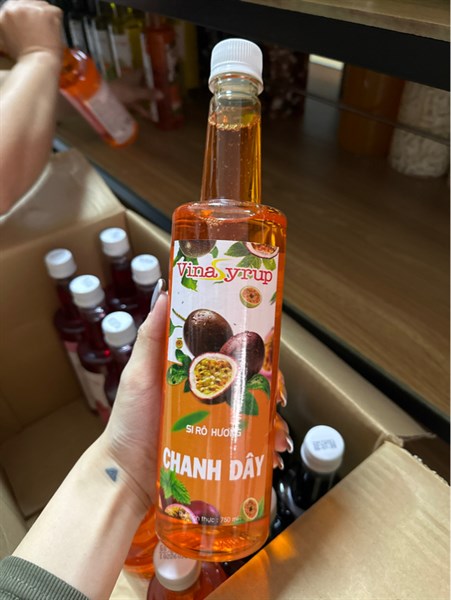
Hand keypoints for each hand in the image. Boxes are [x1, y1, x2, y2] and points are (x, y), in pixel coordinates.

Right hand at [0, 0, 62, 61]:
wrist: (37, 64)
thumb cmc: (26, 59)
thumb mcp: (9, 40)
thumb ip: (12, 26)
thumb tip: (18, 23)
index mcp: (5, 15)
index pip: (17, 5)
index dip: (27, 14)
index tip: (33, 21)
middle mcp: (16, 8)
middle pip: (30, 3)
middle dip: (37, 15)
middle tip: (42, 29)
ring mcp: (31, 8)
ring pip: (43, 5)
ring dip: (47, 18)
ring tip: (47, 34)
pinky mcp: (46, 12)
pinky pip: (56, 12)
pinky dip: (57, 22)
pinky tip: (53, 34)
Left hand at [104, 289, 292, 503]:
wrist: (126, 473)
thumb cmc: (129, 422)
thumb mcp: (137, 374)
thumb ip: (151, 337)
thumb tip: (165, 294)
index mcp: (195, 370)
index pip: (231, 351)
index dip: (254, 350)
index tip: (267, 352)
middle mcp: (210, 392)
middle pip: (253, 382)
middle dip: (273, 391)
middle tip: (279, 402)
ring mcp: (217, 421)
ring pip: (258, 414)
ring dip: (275, 423)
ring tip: (277, 438)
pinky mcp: (219, 446)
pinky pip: (251, 444)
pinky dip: (266, 448)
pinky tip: (272, 456)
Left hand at [108, 70, 162, 118]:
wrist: (105, 99)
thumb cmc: (121, 91)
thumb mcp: (137, 93)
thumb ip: (149, 94)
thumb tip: (163, 94)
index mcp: (134, 76)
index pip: (144, 71)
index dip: (152, 72)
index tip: (161, 75)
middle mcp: (132, 82)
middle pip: (144, 84)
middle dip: (152, 87)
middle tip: (164, 91)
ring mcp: (128, 92)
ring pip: (140, 95)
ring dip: (148, 99)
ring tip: (159, 105)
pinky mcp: (125, 101)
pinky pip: (136, 105)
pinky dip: (142, 110)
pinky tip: (149, 116)